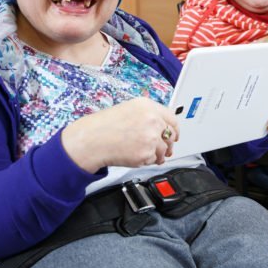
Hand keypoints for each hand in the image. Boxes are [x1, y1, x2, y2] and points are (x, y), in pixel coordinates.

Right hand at [61, 97, 178, 172]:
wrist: (92, 140)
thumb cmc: (104, 126)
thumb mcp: (128, 110)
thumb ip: (147, 116)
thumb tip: (161, 127)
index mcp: (148, 106)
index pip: (171, 118)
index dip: (174, 129)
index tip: (175, 134)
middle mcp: (152, 120)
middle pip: (170, 134)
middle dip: (168, 143)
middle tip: (164, 148)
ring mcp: (151, 137)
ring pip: (164, 149)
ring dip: (158, 154)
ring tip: (145, 154)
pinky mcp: (147, 153)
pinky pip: (154, 159)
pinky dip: (148, 161)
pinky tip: (136, 157)